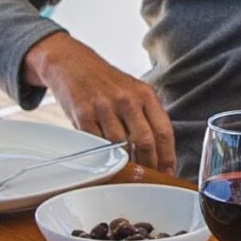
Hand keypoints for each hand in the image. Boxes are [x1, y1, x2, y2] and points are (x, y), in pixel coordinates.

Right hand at [19, 34, 176, 171]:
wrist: (72, 63)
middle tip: (149, 178)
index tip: (168, 171)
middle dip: (150, 165)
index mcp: (144, 93)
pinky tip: (107, 159)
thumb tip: (159, 151)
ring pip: (122, 146)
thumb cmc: (104, 81)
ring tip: (129, 172)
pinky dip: (105, 156)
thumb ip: (146, 115)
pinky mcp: (83, 115)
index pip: (164, 131)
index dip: (168, 157)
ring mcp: (104, 107)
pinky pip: (98, 144)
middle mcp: (126, 99)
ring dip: (127, 164)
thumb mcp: (133, 90)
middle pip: (146, 141)